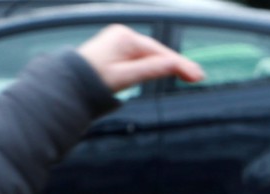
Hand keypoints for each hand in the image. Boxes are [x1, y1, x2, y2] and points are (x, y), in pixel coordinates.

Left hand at [76, 24, 203, 92]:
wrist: (71, 82)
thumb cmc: (92, 80)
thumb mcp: (125, 76)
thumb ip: (150, 69)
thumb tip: (173, 63)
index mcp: (125, 38)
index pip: (159, 51)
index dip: (180, 64)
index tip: (197, 75)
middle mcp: (123, 35)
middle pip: (157, 51)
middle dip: (177, 64)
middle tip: (198, 77)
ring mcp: (121, 41)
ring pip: (151, 54)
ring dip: (168, 65)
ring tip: (188, 75)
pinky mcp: (119, 49)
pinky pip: (143, 56)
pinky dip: (155, 64)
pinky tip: (168, 70)